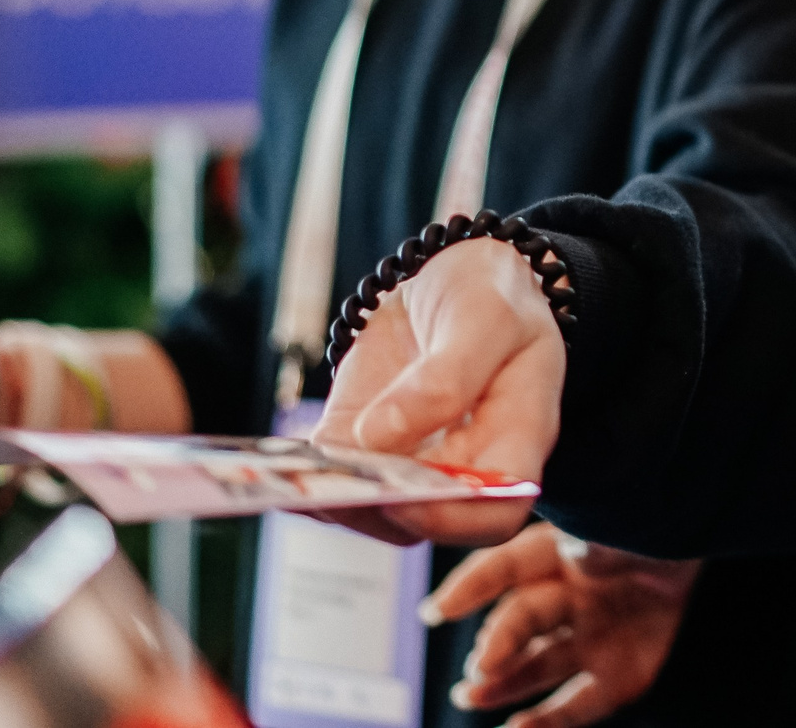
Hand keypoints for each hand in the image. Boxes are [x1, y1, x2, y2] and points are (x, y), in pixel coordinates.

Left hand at [311, 238, 565, 546]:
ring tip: (300, 477)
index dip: (452, 519)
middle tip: (335, 485)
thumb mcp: (487, 316)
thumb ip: (447, 376)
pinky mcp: (363, 442)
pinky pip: (334, 478)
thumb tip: (378, 437)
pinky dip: (304, 479)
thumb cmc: (490, 295)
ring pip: (373, 511)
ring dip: (334, 499)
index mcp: (517, 436)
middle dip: (375, 510)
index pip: (499, 510)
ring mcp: (412, 459)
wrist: (456, 277)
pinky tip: (278, 466)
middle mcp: (467, 464)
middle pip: (426, 519)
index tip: (401, 498)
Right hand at [422, 524, 698, 727]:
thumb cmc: (648, 525)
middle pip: (523, 620)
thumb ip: (593, 540)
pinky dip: (548, 721)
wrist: (693, 545)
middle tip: (479, 666)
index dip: (471, 588)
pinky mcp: (615, 676)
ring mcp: (588, 639)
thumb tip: (574, 554)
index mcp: (557, 554)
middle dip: (498, 643)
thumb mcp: (616, 523)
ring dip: (505, 684)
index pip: (506, 568)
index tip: (437, 611)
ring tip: (470, 696)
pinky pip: (577, 703)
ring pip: (538, 666)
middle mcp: (565, 599)